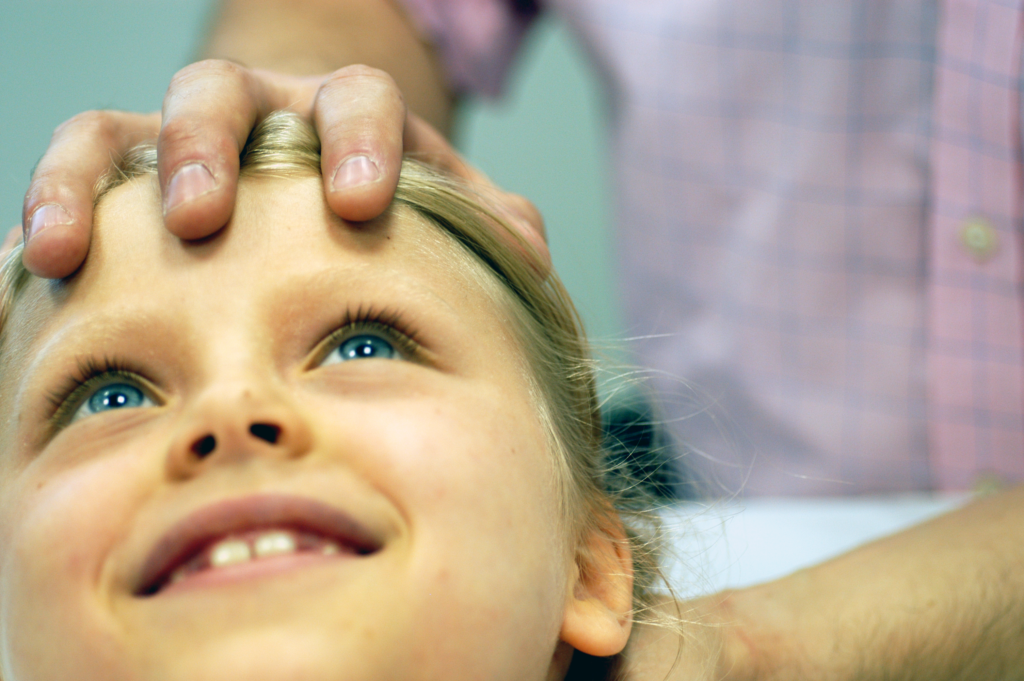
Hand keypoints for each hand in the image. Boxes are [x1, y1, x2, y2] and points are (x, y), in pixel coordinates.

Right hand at [22, 60, 547, 277]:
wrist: (324, 203)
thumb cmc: (394, 222)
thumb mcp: (447, 223)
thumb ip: (490, 231)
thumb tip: (526, 250)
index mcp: (351, 118)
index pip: (359, 101)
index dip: (359, 141)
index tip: (360, 204)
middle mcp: (265, 111)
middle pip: (229, 91)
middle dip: (210, 147)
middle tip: (201, 217)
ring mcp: (193, 135)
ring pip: (134, 118)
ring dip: (109, 175)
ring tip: (77, 246)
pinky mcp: (134, 165)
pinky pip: (83, 160)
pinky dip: (56, 198)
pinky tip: (39, 262)